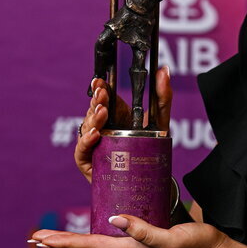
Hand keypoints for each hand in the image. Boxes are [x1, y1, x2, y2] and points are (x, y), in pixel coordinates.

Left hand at [30, 216, 234, 247]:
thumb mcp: (169, 239)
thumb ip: (143, 230)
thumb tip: (113, 219)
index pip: (90, 246)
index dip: (64, 241)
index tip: (41, 238)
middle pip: (88, 246)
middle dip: (62, 241)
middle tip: (36, 239)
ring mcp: (138, 246)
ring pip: (99, 241)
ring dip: (76, 239)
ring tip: (57, 237)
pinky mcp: (148, 238)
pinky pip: (116, 233)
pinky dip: (99, 230)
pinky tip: (99, 224)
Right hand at [76, 65, 171, 182]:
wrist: (150, 178)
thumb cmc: (151, 148)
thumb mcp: (160, 120)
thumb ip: (163, 96)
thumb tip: (164, 70)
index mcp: (115, 115)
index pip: (103, 97)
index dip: (99, 88)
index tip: (100, 81)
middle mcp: (101, 126)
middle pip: (93, 109)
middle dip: (97, 101)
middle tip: (103, 94)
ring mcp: (93, 142)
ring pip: (87, 126)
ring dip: (93, 118)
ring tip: (103, 112)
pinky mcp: (88, 160)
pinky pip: (82, 149)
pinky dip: (86, 140)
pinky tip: (94, 133)